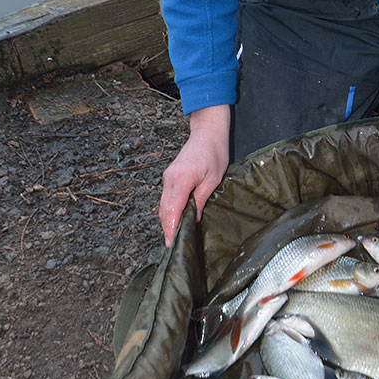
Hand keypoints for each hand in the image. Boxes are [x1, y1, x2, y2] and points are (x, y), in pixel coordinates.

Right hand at [158, 105, 230, 246]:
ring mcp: (167, 177)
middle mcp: (169, 179)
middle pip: (164, 210)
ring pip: (164, 205)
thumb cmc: (214, 153)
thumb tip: (193, 220)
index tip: (171, 243)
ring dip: (168, 220)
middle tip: (173, 246)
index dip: (171, 228)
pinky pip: (166, 198)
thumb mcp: (213, 180)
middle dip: (167, 228)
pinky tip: (177, 220)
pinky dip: (169, 210)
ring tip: (175, 237)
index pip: (172, 210)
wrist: (207, 132)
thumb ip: (201, 200)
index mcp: (181, 180)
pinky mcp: (170, 176)